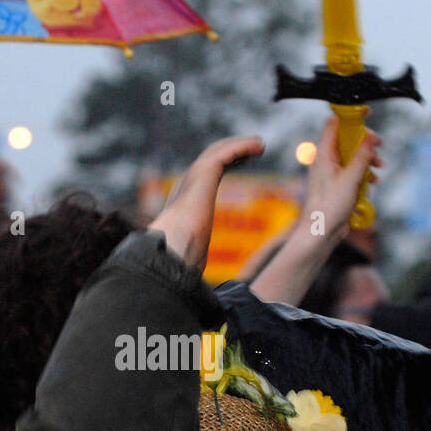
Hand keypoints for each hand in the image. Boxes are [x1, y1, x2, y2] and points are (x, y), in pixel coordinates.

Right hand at [149, 135, 264, 271]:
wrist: (171, 252)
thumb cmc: (179, 261)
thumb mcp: (192, 257)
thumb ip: (195, 260)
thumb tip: (198, 285)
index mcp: (182, 203)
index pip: (202, 178)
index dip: (221, 167)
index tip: (238, 163)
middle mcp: (185, 186)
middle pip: (210, 160)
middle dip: (230, 152)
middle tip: (251, 149)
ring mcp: (193, 178)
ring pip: (218, 152)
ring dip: (239, 146)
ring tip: (259, 145)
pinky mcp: (204, 173)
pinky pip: (226, 153)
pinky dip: (243, 147)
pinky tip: (259, 146)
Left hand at [299, 118, 381, 244]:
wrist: (321, 232)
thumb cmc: (328, 208)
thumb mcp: (350, 180)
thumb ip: (362, 157)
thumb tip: (371, 137)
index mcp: (323, 154)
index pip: (335, 124)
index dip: (351, 118)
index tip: (368, 118)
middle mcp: (325, 159)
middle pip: (347, 138)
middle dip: (365, 143)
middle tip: (377, 149)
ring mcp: (331, 170)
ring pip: (352, 154)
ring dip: (366, 159)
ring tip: (377, 169)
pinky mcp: (337, 181)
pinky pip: (352, 169)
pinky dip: (362, 172)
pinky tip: (371, 181)